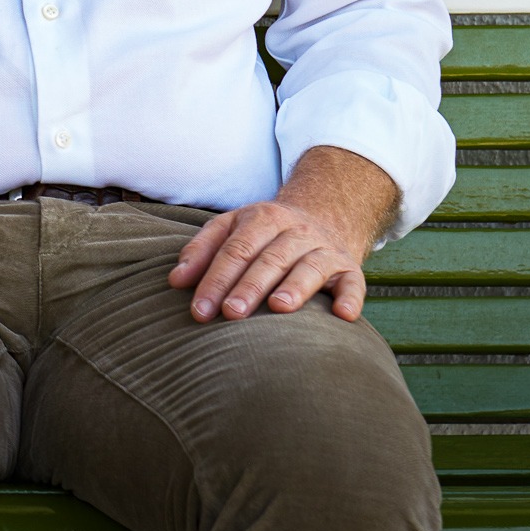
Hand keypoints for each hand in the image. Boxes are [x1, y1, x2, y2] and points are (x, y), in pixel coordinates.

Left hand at [170, 145, 398, 321]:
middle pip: (269, 259)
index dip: (216, 279)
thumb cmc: (265, 233)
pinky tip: (343, 315)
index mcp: (262, 218)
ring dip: (295, 287)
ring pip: (309, 267)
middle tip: (230, 314)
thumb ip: (202, 251)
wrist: (324, 214)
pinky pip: (354, 283)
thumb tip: (175, 280)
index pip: (235, 250)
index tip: (200, 310)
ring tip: (279, 308)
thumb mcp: (232, 228)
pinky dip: (351, 298)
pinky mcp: (349, 268)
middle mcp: (295, 231)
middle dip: (248, 287)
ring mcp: (324, 248)